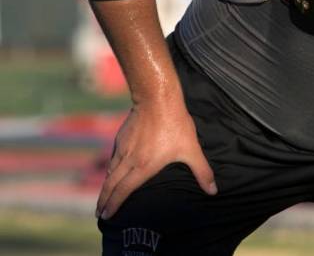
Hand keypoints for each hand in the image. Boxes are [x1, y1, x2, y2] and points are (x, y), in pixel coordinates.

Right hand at [96, 99, 216, 219]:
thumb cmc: (175, 125)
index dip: (114, 205)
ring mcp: (122, 148)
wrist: (157, 99)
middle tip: (100, 213)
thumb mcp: (191, 149)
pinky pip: (113, 158)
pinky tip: (112, 170)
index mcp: (143, 167)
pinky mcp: (121, 137)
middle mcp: (129, 160)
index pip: (123, 191)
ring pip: (110, 171)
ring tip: (105, 195)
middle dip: (104, 200)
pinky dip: (110, 168)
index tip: (106, 215)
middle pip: (111, 185)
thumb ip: (202, 171)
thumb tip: (213, 190)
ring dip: (106, 186)